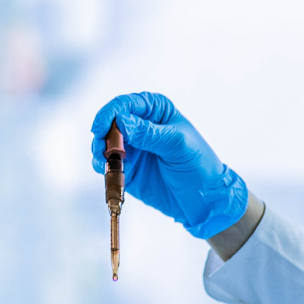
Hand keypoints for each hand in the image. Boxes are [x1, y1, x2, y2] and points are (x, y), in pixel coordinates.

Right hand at [91, 92, 247, 239]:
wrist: (204, 199)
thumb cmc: (198, 165)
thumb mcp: (177, 144)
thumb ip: (149, 133)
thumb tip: (122, 121)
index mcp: (156, 111)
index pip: (126, 104)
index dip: (111, 113)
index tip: (101, 127)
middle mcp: (140, 126)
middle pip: (110, 123)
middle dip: (102, 133)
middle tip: (101, 147)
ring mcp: (133, 148)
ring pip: (105, 143)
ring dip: (99, 150)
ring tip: (102, 160)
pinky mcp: (128, 169)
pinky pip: (108, 165)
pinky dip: (103, 167)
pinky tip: (106, 171)